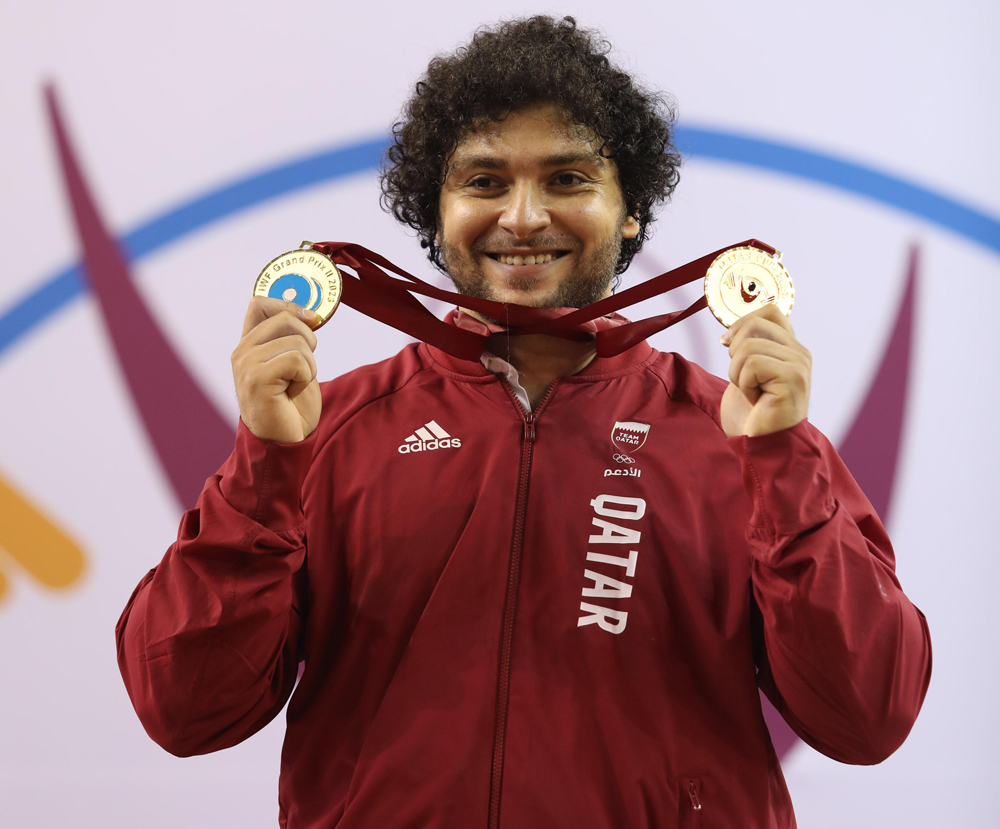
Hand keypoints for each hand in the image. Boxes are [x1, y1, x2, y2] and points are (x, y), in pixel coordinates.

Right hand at [232, 297, 320, 442]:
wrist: (285, 442)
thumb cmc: (291, 406)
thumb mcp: (293, 363)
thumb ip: (292, 338)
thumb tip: (310, 314)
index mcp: (248, 345)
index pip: (260, 303)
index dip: (289, 305)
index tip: (310, 321)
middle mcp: (242, 351)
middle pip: (286, 318)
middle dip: (308, 341)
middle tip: (302, 369)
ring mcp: (246, 364)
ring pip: (297, 342)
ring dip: (309, 367)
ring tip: (294, 386)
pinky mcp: (256, 378)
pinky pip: (298, 360)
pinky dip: (305, 378)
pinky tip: (291, 394)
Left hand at [719, 305, 810, 437]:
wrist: (760, 446)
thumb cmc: (752, 415)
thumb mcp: (747, 373)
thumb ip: (749, 348)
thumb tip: (729, 331)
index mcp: (791, 349)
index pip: (770, 311)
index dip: (742, 323)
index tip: (727, 344)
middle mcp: (800, 353)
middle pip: (755, 325)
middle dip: (734, 353)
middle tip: (744, 380)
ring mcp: (799, 365)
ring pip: (749, 346)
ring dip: (738, 373)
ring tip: (751, 393)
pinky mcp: (792, 378)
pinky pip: (752, 363)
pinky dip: (743, 383)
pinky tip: (756, 400)